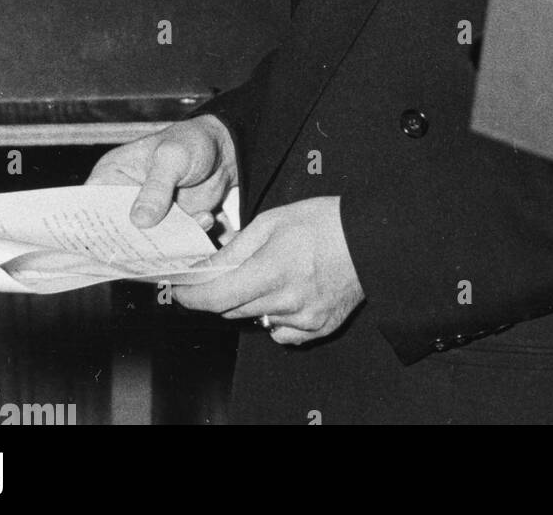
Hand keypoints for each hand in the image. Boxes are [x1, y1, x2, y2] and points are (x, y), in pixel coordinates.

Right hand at [86, 115, 237, 230]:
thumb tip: (140, 221)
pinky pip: (171, 243)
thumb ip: (156, 187)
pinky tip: (205, 219)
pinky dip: (188, 238)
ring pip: (144, 242)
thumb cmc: (191, 142)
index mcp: (111, 176)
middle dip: (132, 242)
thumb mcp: (172, 157)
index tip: (105, 247)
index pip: (90, 208)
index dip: (92, 229)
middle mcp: (123, 199)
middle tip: (152, 245)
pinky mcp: (168, 226)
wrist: (225, 151)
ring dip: (165, 242)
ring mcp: (146, 215)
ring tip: (186, 228)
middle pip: (116, 232)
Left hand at [174, 196, 363, 344]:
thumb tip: (207, 268)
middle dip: (222, 292)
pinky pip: (281, 331)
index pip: (215, 297)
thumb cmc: (325, 222)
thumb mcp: (274, 221)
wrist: (372, 238)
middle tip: (227, 271)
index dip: (191, 296)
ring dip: (250, 302)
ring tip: (270, 274)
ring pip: (255, 319)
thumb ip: (236, 248)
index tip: (180, 290)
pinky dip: (276, 316)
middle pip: (232, 309)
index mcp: (272, 269)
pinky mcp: (318, 328)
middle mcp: (286, 300)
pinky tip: (289, 292)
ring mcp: (303, 319)